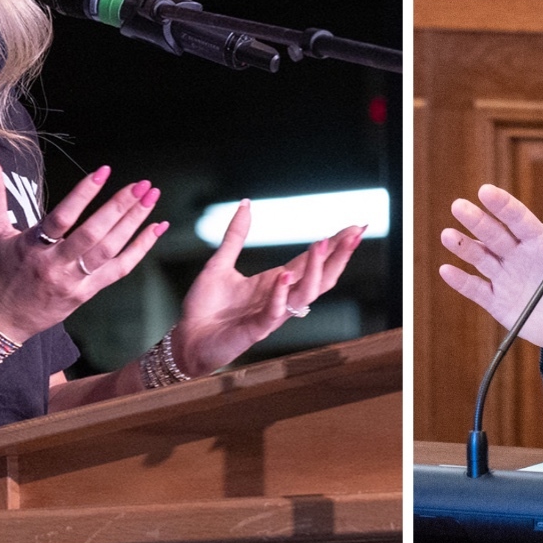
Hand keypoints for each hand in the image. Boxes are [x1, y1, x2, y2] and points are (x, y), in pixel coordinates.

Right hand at [0, 151, 166, 342]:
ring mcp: (74, 281)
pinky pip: (120, 269)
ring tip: (151, 197)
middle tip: (141, 185)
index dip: (83, 194)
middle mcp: (55, 265)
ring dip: (134, 223)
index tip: (103, 172)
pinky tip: (157, 228)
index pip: (61, 218)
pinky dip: (141, 248)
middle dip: (120, 208)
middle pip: (93, 235)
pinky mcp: (87, 293)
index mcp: (31, 247)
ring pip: (110, 251)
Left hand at [173, 200, 362, 376]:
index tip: (356, 226)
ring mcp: (270, 316)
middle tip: (356, 233)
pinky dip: (280, 296)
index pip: (312, 261)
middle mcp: (279, 298)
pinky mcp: (254, 331)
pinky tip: (284, 277)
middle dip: (339, 256)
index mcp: (275, 282)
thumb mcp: (220, 263)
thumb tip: (245, 203)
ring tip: (320, 245)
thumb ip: (236, 235)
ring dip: (315, 271)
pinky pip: (273, 314)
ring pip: (304, 295)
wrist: (187, 339)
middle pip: (320, 277)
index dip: (334, 244)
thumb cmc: (206, 307)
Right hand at [439, 184, 542, 356]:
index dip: (502, 205)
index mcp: (539, 242)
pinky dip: (461, 281)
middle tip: (458, 206)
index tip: (485, 191)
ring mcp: (505, 277)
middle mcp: (518, 255)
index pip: (518, 219)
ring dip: (463, 246)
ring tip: (447, 235)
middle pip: (494, 234)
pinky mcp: (497, 302)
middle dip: (476, 220)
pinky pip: (476, 289)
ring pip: (480, 257)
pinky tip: (447, 270)